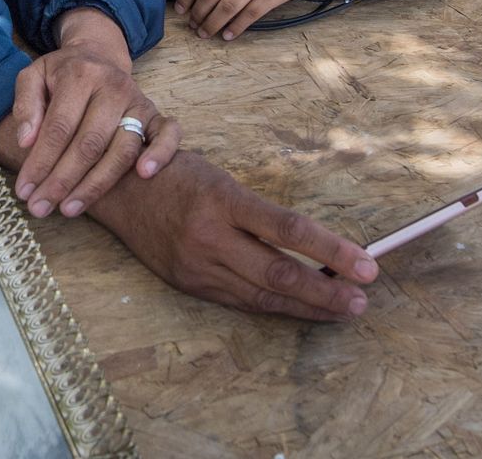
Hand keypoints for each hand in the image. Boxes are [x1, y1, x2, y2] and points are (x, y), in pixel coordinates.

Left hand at [0, 8, 179, 220]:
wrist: (99, 55)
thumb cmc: (62, 73)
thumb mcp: (34, 76)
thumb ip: (26, 105)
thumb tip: (26, 142)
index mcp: (80, 75)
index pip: (59, 127)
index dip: (41, 162)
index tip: (24, 190)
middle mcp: (113, 88)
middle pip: (89, 144)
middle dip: (62, 181)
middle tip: (40, 208)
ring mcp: (138, 101)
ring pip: (122, 149)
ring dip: (96, 184)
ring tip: (70, 208)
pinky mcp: (155, 113)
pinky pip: (169, 133)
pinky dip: (160, 153)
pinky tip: (144, 175)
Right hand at [91, 151, 377, 320]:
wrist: (115, 189)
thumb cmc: (175, 173)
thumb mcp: (222, 180)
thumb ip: (261, 214)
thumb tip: (314, 245)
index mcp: (223, 200)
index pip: (289, 230)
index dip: (332, 251)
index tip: (366, 265)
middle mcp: (209, 236)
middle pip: (279, 273)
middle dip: (327, 291)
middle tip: (363, 300)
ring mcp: (196, 264)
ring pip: (262, 295)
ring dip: (307, 306)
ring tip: (342, 309)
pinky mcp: (188, 282)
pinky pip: (240, 301)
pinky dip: (275, 306)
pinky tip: (300, 308)